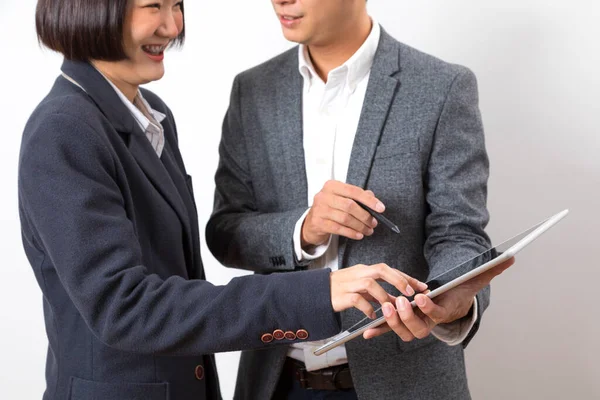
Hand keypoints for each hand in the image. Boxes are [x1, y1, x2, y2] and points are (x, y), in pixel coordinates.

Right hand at [301, 180, 383, 247]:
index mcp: (331, 186)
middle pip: (350, 206)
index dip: (369, 200)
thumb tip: (373, 198)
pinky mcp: (318, 223)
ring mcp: (319, 209)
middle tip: (373, 223)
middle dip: (365, 216)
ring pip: (345, 218)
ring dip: (360, 226)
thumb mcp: (341, 199)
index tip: (380, 208)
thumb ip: (357, 196)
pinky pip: (339, 229)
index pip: (354, 191)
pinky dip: (351, 233)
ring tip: (367, 230)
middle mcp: (324, 196)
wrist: (311, 223)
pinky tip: (358, 235)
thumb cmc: (329, 209)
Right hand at [330, 263, 427, 318]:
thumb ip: (379, 292)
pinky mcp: (341, 295)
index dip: (406, 277)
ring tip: (389, 307)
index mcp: (364, 270)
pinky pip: (357, 299)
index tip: (421, 286)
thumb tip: (398, 300)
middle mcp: (358, 273)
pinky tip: (372, 315)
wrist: (315, 293)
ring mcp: (349, 283)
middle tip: (410, 293)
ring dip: (383, 296)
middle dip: (398, 280)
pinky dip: (367, 307)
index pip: (389, 269)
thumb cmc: (340, 290)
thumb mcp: (361, 289)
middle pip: (381, 270)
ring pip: (370, 283)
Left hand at [364, 257, 514, 340]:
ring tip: (386, 307)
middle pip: (418, 329)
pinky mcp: (402, 321)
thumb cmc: (459, 291)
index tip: (422, 297)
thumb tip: (510, 258)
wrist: (449, 301)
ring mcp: (414, 322)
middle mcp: (428, 321)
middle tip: (400, 302)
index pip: (437, 314)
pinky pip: (390, 329)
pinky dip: (379, 330)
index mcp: (444, 311)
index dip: (429, 308)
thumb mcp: (474, 279)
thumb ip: (489, 270)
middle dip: (408, 317)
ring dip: (393, 322)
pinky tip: (367, 332)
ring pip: (403, 330)